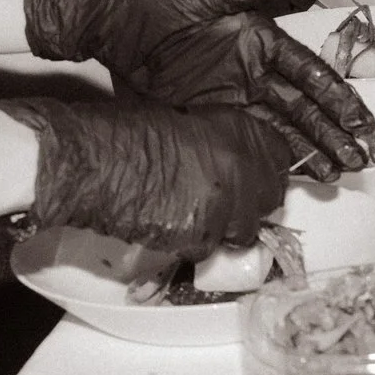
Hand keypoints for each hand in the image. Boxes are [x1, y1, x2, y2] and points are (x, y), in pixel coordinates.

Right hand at [0, 96, 290, 257]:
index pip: (281, 159)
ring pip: (241, 233)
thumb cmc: (127, 135)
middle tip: (217, 206)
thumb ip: (222, 146)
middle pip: (269, 200)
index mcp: (241, 128)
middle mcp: (243, 163)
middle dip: (248, 207)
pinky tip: (165, 229)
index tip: (253, 183)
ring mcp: (226, 201)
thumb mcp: (190, 125)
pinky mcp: (202, 233)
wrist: (93, 159)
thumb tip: (239, 171)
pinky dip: (189, 247)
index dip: (265, 175)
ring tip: (185, 218)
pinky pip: (206, 249)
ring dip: (220, 231)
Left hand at [22, 0, 374, 176]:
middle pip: (301, 108)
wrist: (110, 16)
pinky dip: (267, 156)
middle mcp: (253, 70)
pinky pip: (242, 138)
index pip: (310, 73)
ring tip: (332, 176)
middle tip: (356, 161)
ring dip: (307, 151)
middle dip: (331, 134)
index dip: (337, 97)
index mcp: (262, 39)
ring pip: (278, 128)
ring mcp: (230, 94)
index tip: (361, 121)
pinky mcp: (202, 113)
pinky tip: (288, 174)